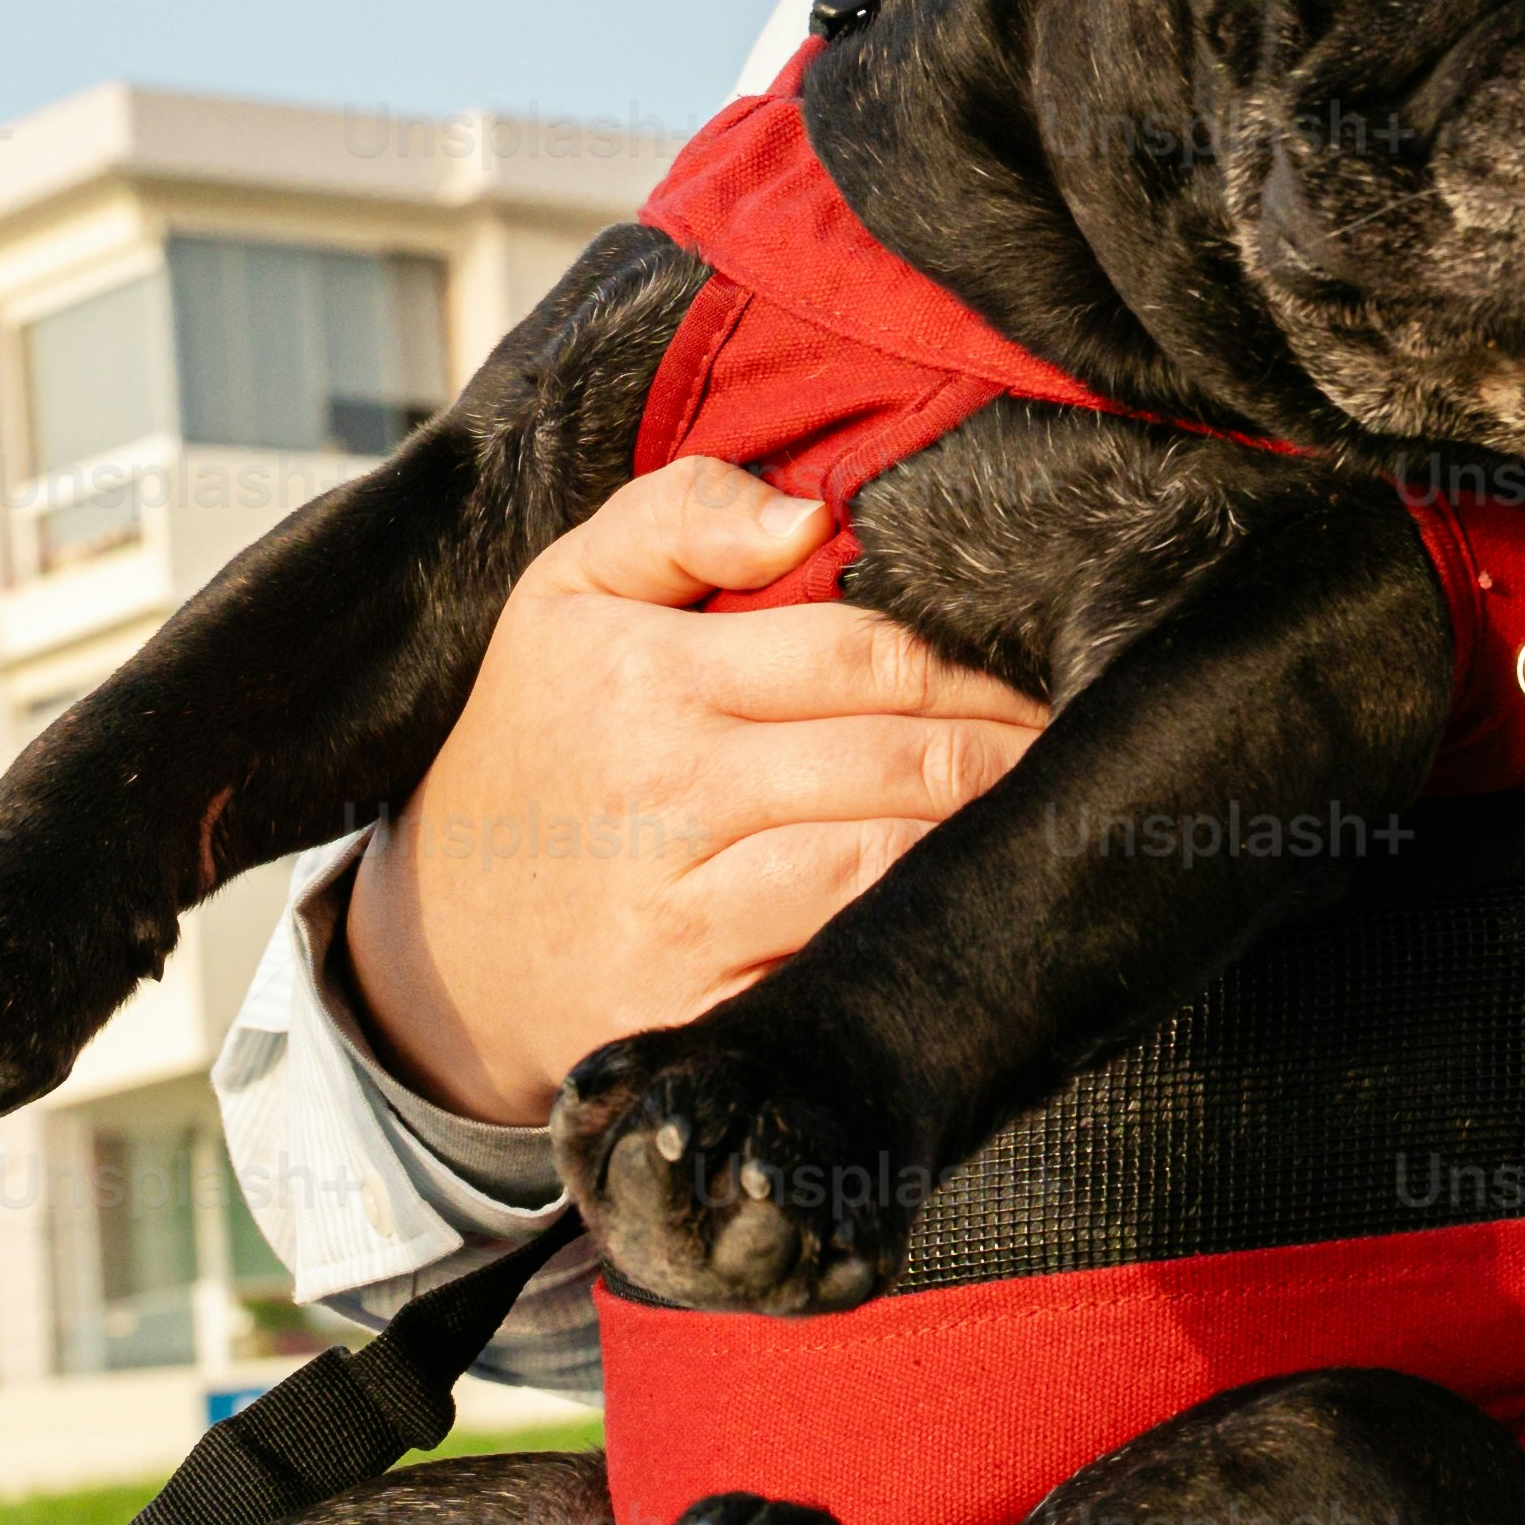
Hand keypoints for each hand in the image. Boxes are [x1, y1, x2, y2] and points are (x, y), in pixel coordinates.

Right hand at [338, 458, 1043, 1126]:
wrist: (437, 945)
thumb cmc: (537, 744)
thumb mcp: (565, 597)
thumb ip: (679, 515)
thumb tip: (810, 519)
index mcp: (648, 676)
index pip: (873, 653)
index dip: (983, 663)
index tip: (1047, 672)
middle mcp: (667, 792)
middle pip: (905, 759)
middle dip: (1017, 753)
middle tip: (1086, 746)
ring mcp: (683, 911)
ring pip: (891, 862)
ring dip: (986, 844)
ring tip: (1047, 820)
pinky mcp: (698, 1009)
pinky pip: (845, 964)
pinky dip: (916, 938)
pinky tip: (966, 913)